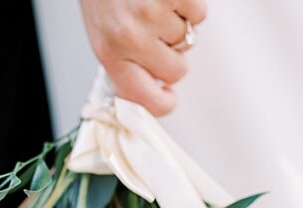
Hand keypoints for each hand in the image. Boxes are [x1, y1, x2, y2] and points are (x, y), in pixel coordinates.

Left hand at [79, 0, 206, 115]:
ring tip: (156, 5)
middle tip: (157, 33)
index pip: (144, 98)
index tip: (169, 98)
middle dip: (173, 54)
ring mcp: (152, 14)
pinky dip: (188, 4)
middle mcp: (130, 37)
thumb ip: (127, 63)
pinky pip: (199, 14)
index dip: (163, 103)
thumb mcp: (103, 32)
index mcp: (110, 52)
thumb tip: (156, 87)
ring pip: (189, 40)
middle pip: (177, 70)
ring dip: (179, 23)